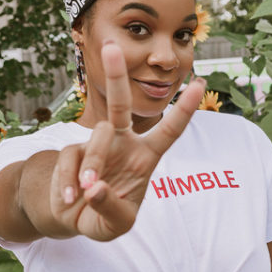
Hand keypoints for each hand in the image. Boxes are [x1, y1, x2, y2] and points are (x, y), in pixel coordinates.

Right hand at [49, 41, 204, 240]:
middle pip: (121, 104)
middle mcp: (122, 143)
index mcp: (145, 156)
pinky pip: (71, 159)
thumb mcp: (117, 225)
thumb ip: (111, 208)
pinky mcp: (71, 152)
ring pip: (98, 136)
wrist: (73, 219)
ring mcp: (96, 145)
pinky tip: (70, 199)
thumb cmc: (105, 216)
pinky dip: (69, 182)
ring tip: (87, 192)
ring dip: (93, 165)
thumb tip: (96, 187)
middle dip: (116, 75)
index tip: (201, 82)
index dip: (185, 109)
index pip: (169, 130)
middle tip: (112, 46)